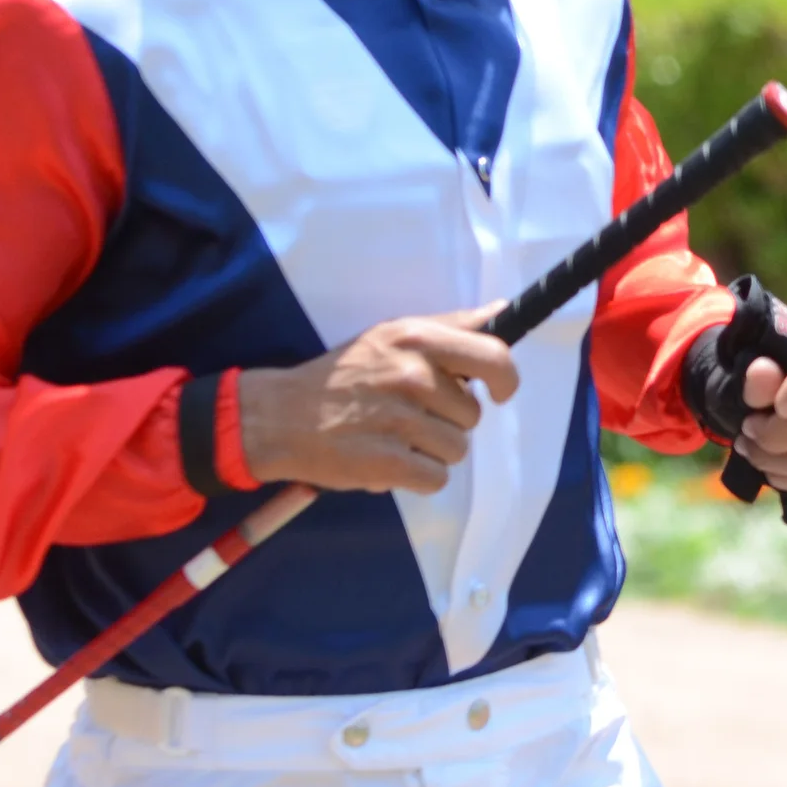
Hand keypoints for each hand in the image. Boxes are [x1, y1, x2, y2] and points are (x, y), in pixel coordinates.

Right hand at [237, 307, 518, 494]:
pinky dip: (416, 477)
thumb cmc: (342, 375)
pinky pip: (436, 479)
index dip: (505, 380)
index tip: (497, 393)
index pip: (494, 356)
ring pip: (456, 449)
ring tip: (394, 436)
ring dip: (430, 451)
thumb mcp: (390, 334)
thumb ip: (449, 323)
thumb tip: (500, 308)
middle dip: (448, 421)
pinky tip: (388, 459)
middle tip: (409, 415)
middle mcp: (412, 374)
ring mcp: (401, 420)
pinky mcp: (389, 463)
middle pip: (472, 415)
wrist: (281, 416)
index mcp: (417, 338)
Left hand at [732, 332, 786, 493]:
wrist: (749, 392)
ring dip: (770, 459)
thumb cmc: (745, 370)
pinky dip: (782, 477)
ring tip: (747, 445)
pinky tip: (765, 465)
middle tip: (746, 428)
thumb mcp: (736, 367)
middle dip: (773, 435)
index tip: (781, 407)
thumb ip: (749, 372)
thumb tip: (762, 372)